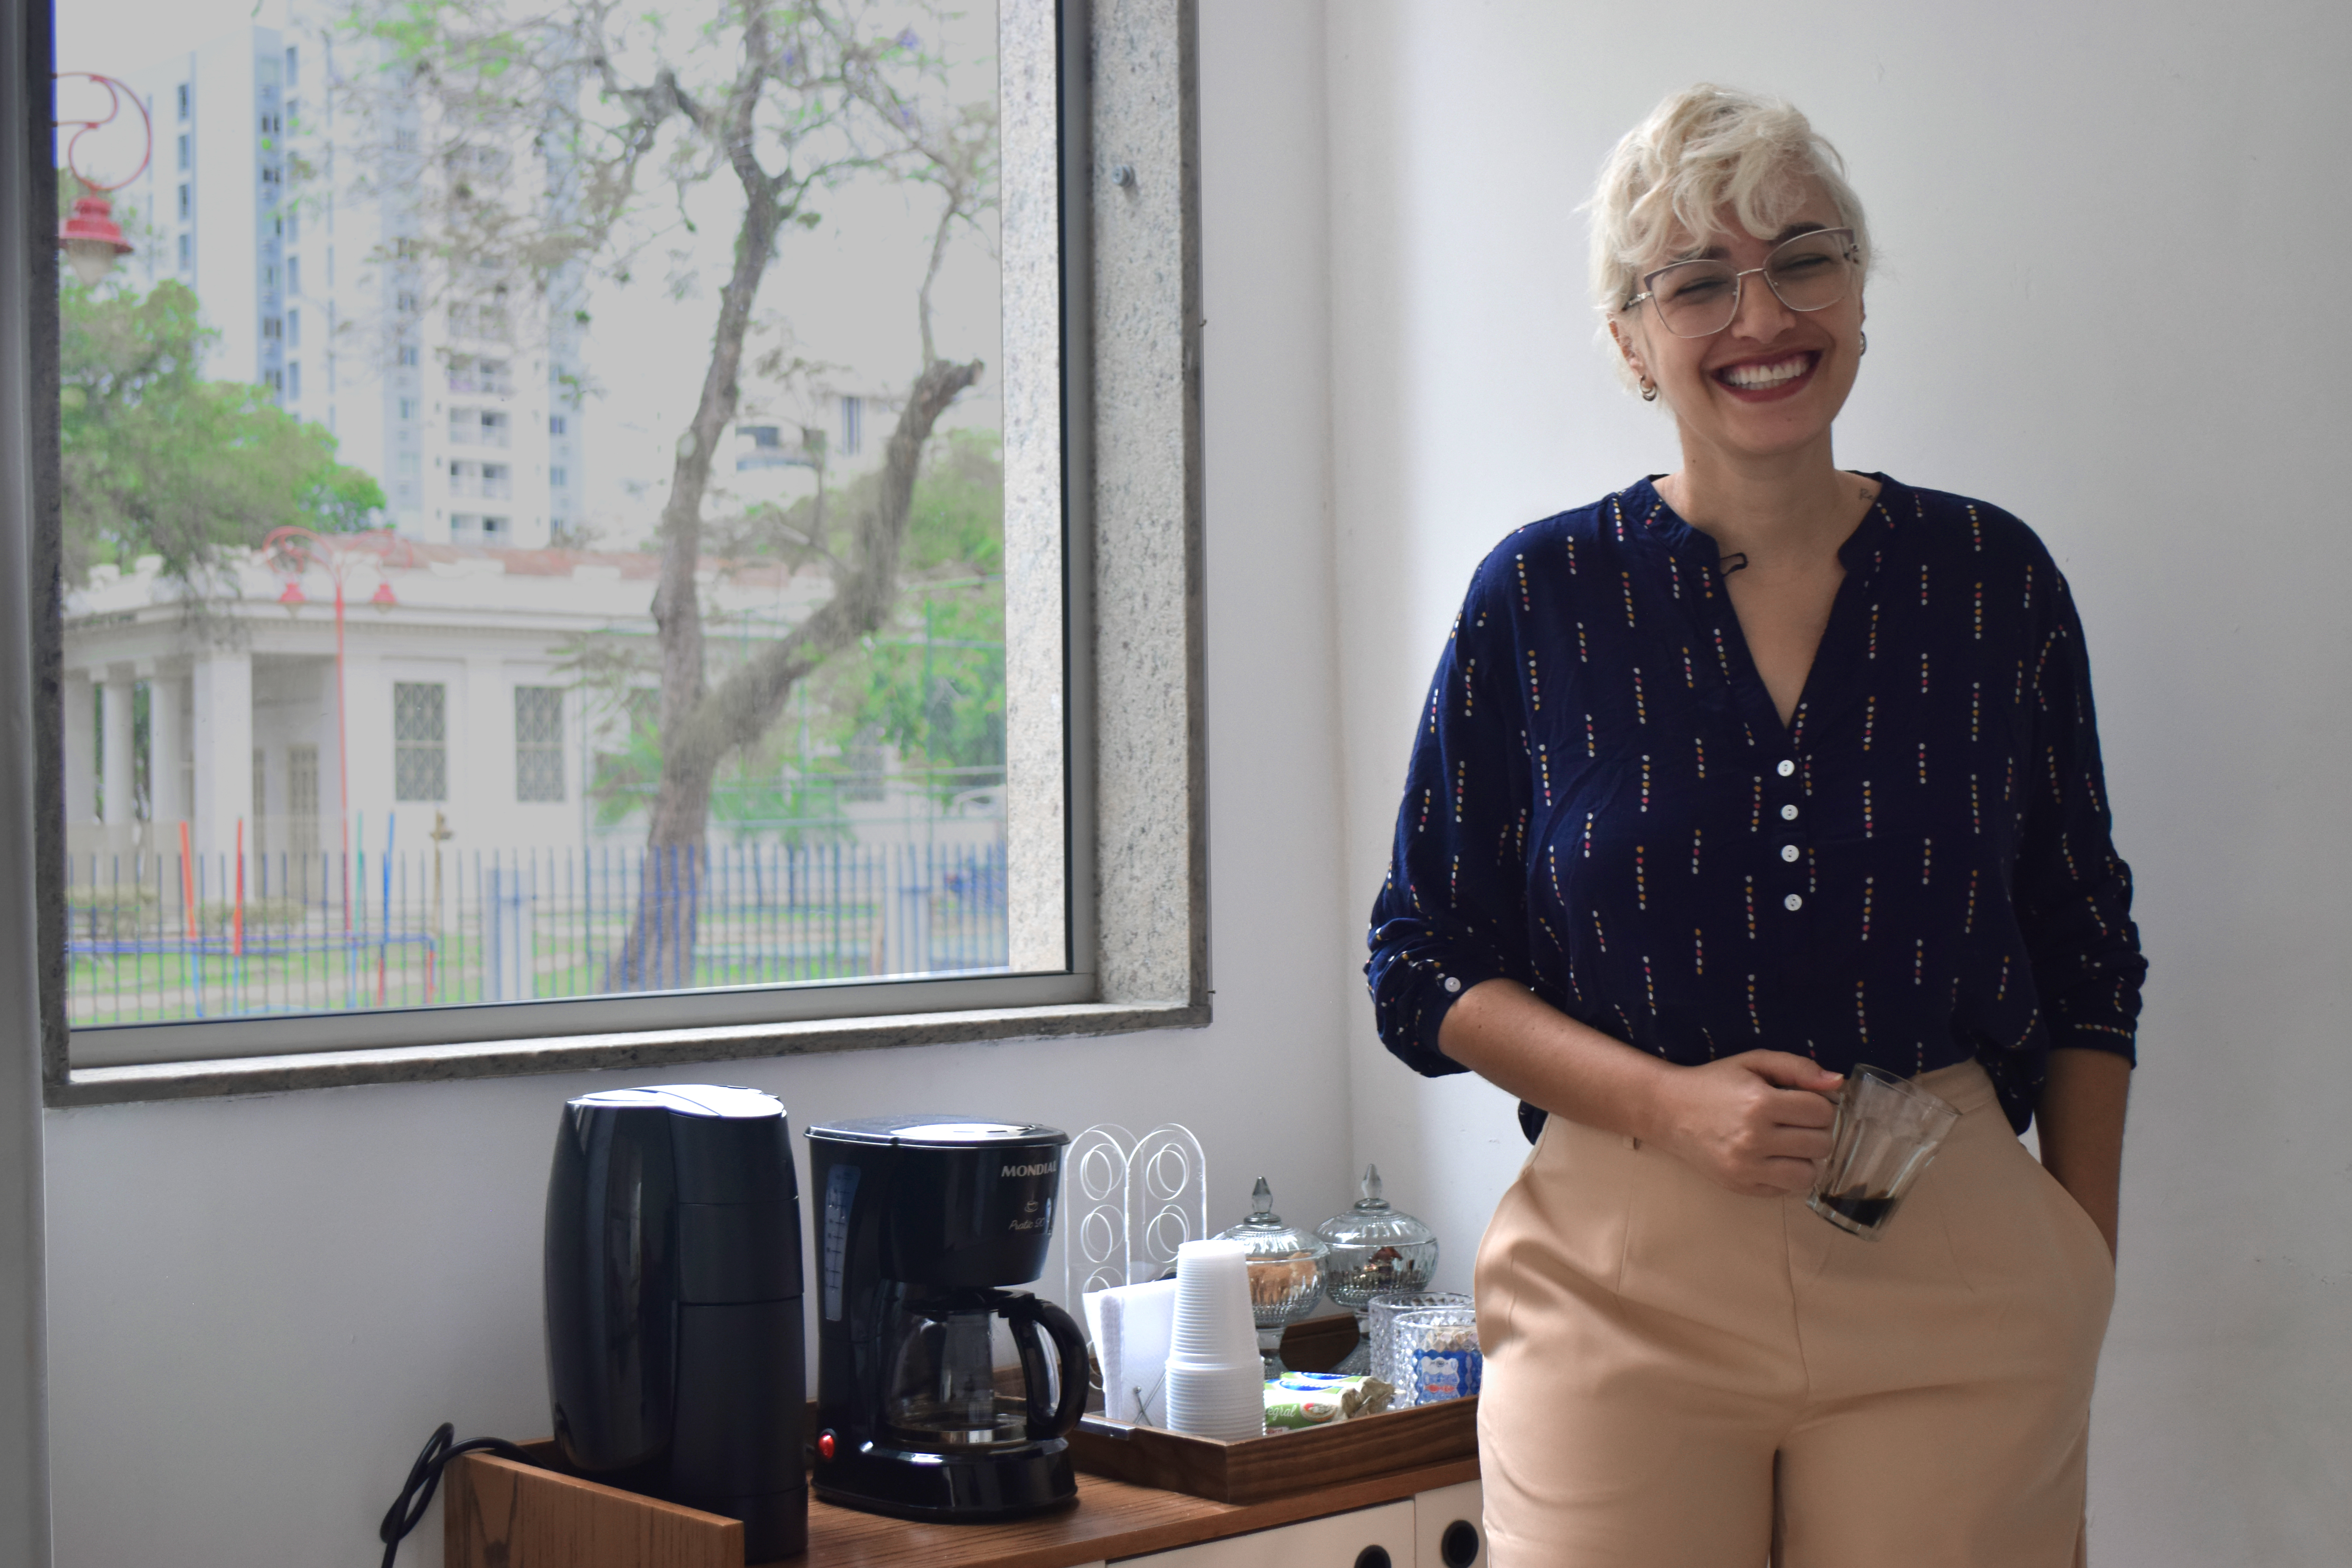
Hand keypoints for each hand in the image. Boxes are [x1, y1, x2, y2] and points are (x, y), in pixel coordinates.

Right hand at [1646, 1052, 1844, 1196]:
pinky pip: (1787, 1189)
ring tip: (1788, 1144)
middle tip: (1795, 1122)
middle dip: (1815, 1131)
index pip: (1821, 1112)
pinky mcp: (1741, 1186)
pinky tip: (1771, 1157)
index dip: (1819, 1105)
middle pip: (1821, 1143)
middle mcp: (1754, 1138)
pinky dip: (1786, 1174)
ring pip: (1809, 1173)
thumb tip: (1838, 1081)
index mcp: (1759, 1102)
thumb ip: (1797, 1067)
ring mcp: (1746, 1167)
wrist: (1668, 1111)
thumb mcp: (1753, 1062)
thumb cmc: (1715, 1083)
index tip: (1803, 1102)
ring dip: (1805, 1158)